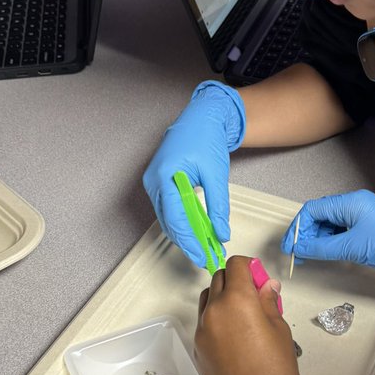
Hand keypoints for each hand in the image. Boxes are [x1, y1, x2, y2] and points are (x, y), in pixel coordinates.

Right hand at [143, 81, 245, 267]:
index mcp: (164, 175)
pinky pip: (167, 210)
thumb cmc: (206, 137)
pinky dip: (181, 222)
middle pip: (168, 221)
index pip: (175, 218)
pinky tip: (196, 231)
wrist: (201, 117)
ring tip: (204, 247)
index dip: (189, 241)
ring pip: (166, 218)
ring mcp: (152, 182)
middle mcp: (153, 180)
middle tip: (206, 257)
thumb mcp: (217, 173)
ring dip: (184, 234)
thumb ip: (219, 205)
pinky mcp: (158, 183)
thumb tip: (221, 233)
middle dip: (187, 242)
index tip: (203, 255)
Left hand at [195, 256, 303, 374]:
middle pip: (218, 278)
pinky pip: (204, 323)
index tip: (260, 278)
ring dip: (222, 297)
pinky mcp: (197, 349)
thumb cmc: (277, 371)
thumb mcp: (280, 329)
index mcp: (236, 301)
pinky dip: (216, 320)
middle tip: (255, 296)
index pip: (236, 266)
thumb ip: (268, 302)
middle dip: (235, 280)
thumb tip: (265, 286)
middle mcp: (213, 312)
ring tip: (244, 317)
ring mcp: (201, 331)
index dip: (249, 267)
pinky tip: (236, 338)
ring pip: (207, 300)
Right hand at [282, 190, 374, 317]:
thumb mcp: (353, 249)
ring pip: (330, 223)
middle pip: (320, 215)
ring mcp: (363, 214)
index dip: (297, 229)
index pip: (312, 210)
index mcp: (351, 202)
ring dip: (318, 238)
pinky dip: (331, 240)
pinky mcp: (369, 225)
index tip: (289, 247)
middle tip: (298, 254)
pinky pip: (342, 229)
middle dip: (306, 234)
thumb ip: (322, 248)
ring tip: (311, 256)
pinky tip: (328, 253)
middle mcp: (356, 203)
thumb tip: (299, 249)